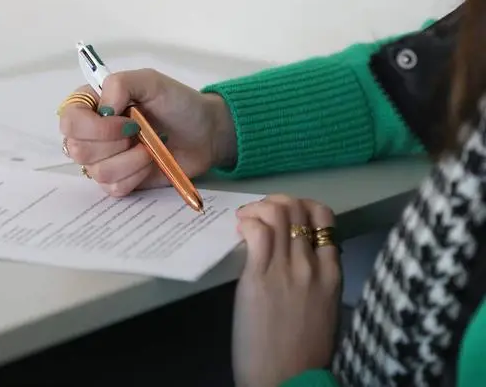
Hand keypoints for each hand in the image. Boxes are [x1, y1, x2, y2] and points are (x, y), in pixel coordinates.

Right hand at [57, 69, 235, 196]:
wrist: (204, 134)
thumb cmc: (177, 103)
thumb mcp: (150, 81)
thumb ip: (120, 84)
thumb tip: (102, 110)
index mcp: (91, 105)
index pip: (69, 121)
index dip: (94, 127)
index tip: (127, 120)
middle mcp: (90, 134)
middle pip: (78, 150)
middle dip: (116, 143)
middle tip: (140, 131)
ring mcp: (102, 160)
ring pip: (98, 171)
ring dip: (131, 160)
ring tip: (150, 146)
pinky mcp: (117, 182)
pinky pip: (113, 187)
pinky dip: (136, 175)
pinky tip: (150, 161)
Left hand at [232, 195, 341, 386]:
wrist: (289, 380)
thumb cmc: (304, 353)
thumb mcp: (324, 310)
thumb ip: (317, 281)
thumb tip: (300, 259)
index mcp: (332, 274)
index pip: (325, 218)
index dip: (301, 206)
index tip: (284, 215)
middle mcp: (313, 265)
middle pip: (299, 208)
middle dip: (276, 202)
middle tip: (258, 214)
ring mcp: (287, 269)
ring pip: (279, 212)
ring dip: (258, 208)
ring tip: (246, 219)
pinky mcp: (260, 277)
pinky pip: (258, 231)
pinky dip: (247, 221)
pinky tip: (239, 229)